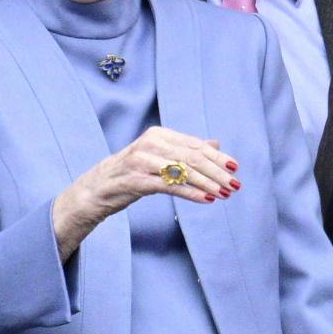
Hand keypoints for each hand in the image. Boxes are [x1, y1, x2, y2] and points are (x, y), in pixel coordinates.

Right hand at [48, 128, 240, 256]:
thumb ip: (186, 149)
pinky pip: (170, 186)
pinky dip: (191, 193)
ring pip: (183, 171)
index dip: (217, 157)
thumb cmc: (132, 172)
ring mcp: (142, 162)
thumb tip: (216, 143)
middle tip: (234, 184)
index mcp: (158, 134)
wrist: (97, 188)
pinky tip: (206, 199)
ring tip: (224, 193)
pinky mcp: (136, 181)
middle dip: (217, 172)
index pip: (195, 145)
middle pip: (192, 157)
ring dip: (208, 184)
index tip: (235, 168)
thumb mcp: (160, 156)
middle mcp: (150, 144)